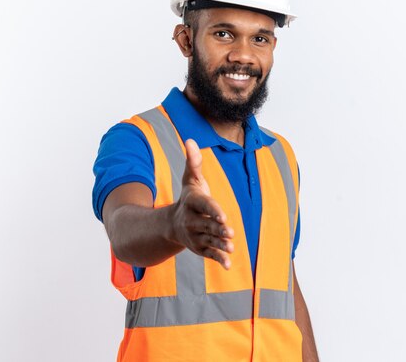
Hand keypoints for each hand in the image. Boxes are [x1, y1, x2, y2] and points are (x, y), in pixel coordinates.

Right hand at [169, 139, 233, 268]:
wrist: (174, 223)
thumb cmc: (189, 197)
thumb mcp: (191, 178)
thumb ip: (194, 161)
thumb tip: (190, 140)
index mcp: (193, 202)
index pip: (204, 205)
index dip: (213, 211)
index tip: (223, 216)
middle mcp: (192, 220)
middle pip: (207, 225)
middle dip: (218, 230)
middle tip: (230, 233)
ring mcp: (195, 235)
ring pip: (209, 240)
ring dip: (220, 245)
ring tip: (231, 248)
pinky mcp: (200, 247)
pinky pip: (209, 254)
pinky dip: (218, 259)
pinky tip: (228, 264)